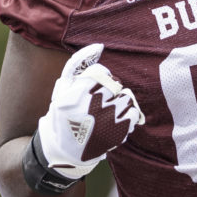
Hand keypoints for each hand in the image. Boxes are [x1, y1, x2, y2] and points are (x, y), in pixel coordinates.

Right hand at [35, 43, 144, 180]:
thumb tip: (99, 46)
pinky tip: (114, 120)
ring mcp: (107, 120)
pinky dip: (126, 114)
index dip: (97, 80)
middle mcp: (92, 106)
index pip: (100, 72)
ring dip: (118, 101)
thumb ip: (78, 63)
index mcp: (76, 94)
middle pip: (114, 84)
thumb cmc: (64, 113)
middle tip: (98, 103)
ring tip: (106, 112)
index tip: (90, 91)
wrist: (66, 150)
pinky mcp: (119, 132)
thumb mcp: (63, 87)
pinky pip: (133, 111)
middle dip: (108, 90)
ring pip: (125, 96)